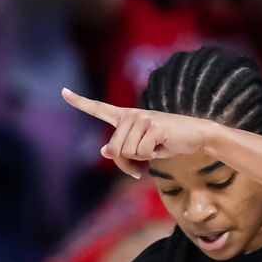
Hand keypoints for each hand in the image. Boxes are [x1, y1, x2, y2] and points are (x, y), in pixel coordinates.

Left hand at [61, 88, 214, 178]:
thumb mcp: (145, 146)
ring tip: (154, 152)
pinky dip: (151, 158)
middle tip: (138, 170)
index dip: (80, 102)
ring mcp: (142, 119)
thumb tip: (104, 151)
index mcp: (127, 116)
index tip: (63, 92)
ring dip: (139, 161)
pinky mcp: (153, 126)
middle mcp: (131, 115)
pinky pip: (142, 152)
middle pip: (114, 149)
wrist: (198, 135)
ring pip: (127, 152)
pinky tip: (162, 148)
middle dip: (125, 164)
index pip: (100, 108)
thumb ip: (124, 148)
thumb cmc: (170, 141)